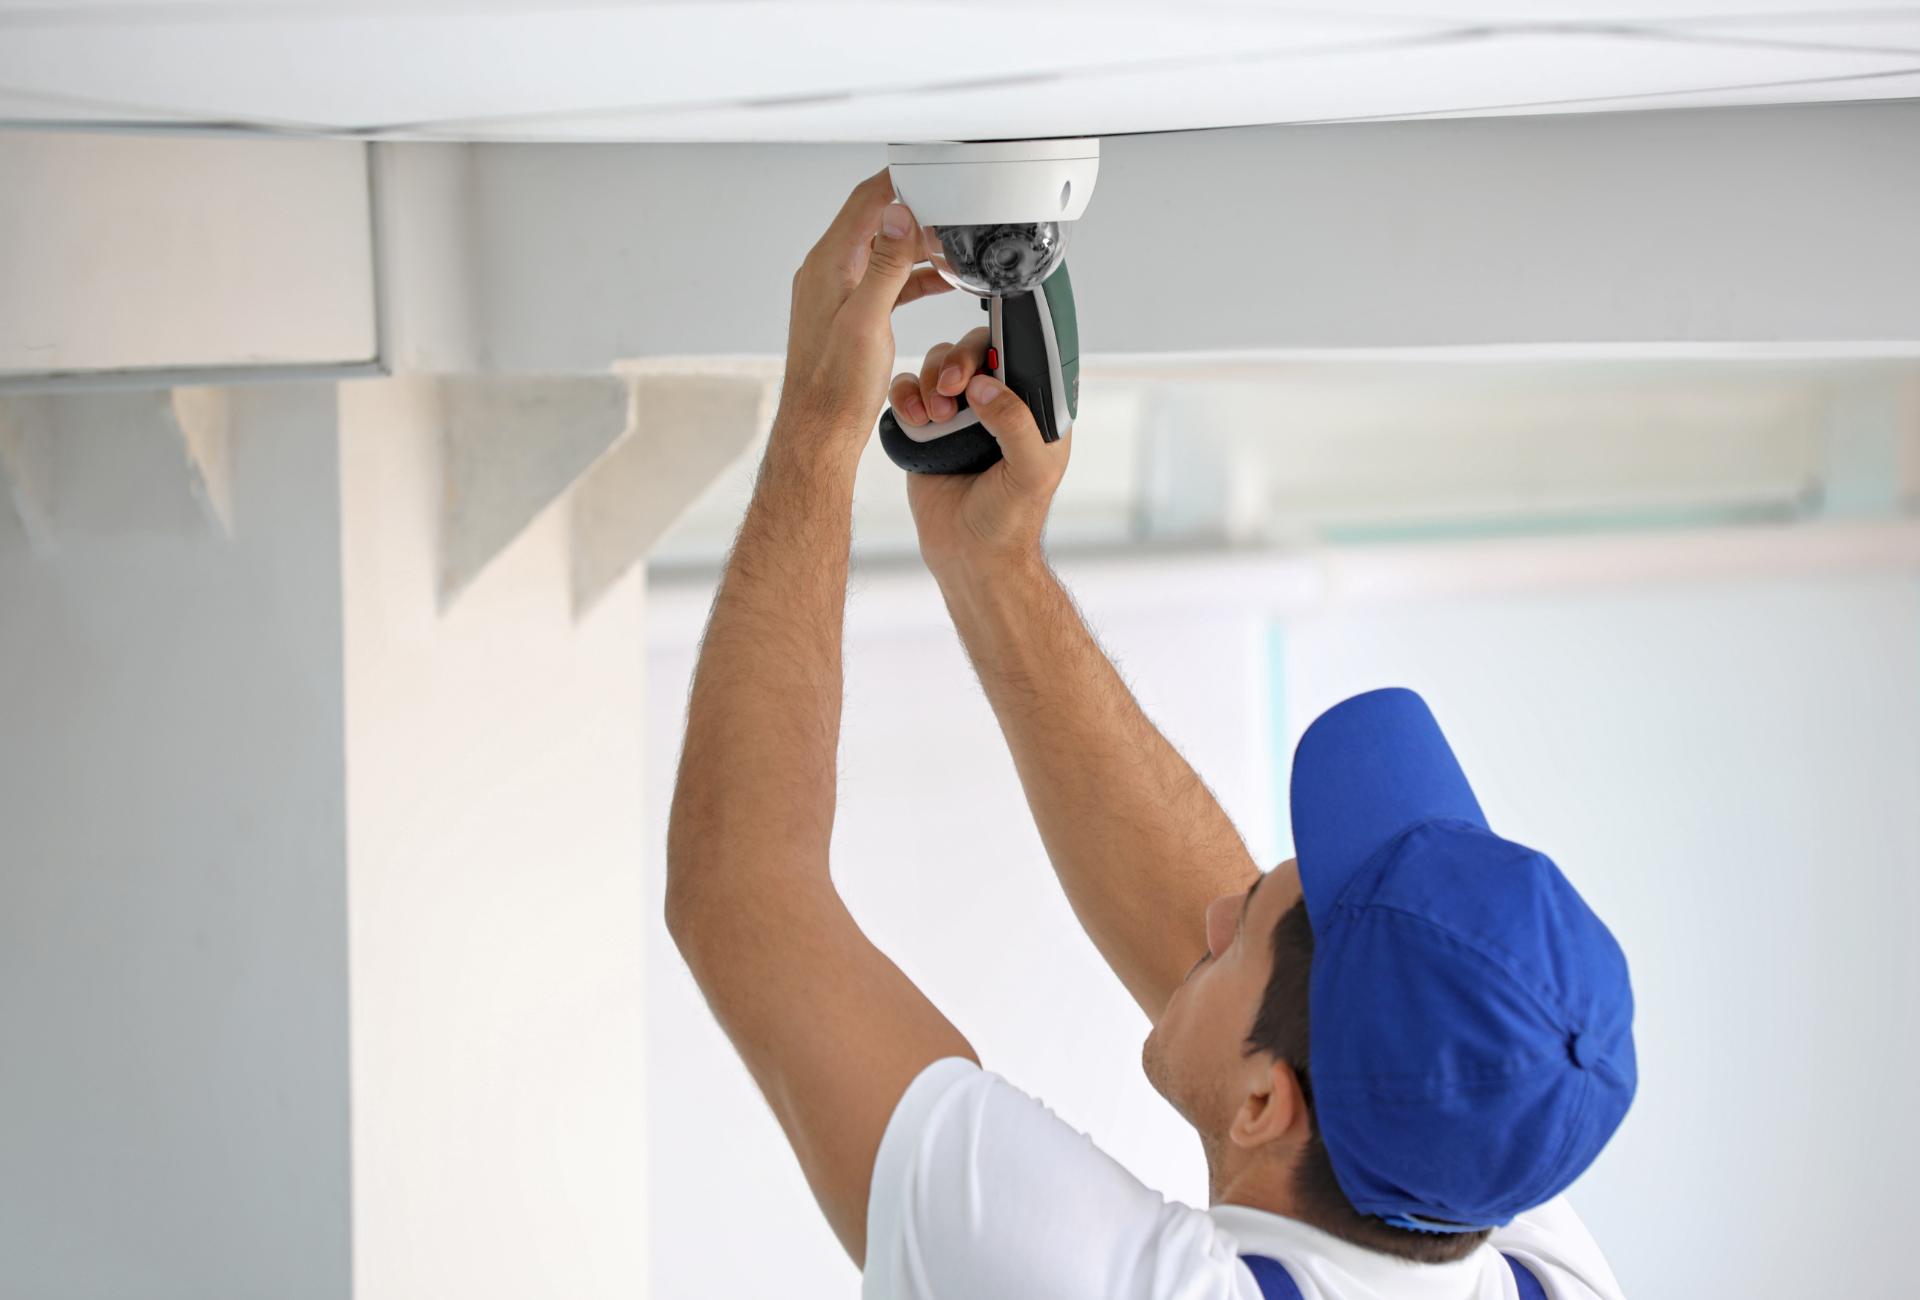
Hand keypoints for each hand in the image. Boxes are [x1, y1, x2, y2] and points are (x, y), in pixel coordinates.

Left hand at [776, 170, 950, 462]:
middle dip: (916, 214)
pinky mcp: (849, 315)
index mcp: (828, 266)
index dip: (898, 181)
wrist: (821, 431)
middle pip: (876, 223)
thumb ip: (885, 264)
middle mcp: (828, 274)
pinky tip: (939, 280)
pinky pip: (885, 282)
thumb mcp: (868, 320)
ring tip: (953, 248)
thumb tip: (897, 215)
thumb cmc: (835, 387)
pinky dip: (911, 276)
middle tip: (952, 214)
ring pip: (883, 253)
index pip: (865, 202)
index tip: (928, 170)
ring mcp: (837, 294)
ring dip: (917, 247)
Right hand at [890, 330, 1071, 578]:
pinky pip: (907, 391)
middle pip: (974, 350)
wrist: (969, 556)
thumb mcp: (1030, 473)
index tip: (982, 368)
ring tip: (935, 418)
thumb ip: (1016, 424)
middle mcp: (996, 405)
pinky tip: (915, 420)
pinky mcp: (925, 429)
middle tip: (950, 387)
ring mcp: (959, 415)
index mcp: (1032, 409)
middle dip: (957, 361)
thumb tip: (984, 386)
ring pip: (937, 364)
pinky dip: (904, 394)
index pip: (1019, 355)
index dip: (999, 347)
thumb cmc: (1009, 521)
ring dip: (929, 379)